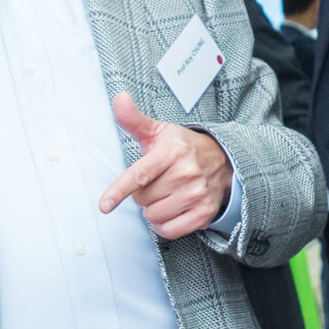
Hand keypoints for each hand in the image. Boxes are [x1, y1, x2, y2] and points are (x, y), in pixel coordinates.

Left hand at [100, 92, 234, 239]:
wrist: (224, 161)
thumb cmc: (183, 147)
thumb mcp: (159, 131)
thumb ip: (134, 119)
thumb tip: (119, 98)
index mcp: (173, 151)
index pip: (140, 174)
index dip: (120, 190)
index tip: (105, 205)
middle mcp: (186, 173)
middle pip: (142, 198)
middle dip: (143, 193)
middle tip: (157, 180)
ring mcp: (197, 194)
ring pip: (153, 216)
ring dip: (153, 209)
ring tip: (166, 194)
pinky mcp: (204, 213)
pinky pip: (169, 230)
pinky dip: (164, 225)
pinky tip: (170, 210)